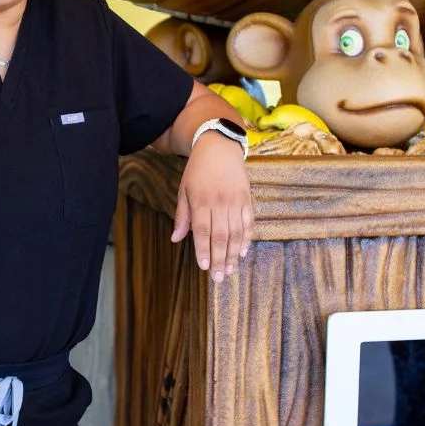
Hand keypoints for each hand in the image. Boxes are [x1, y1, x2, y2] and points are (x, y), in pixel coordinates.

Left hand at [170, 133, 252, 280]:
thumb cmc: (197, 171)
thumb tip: (176, 239)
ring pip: (236, 232)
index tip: (204, 267)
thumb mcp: (184, 190)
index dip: (204, 250)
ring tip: (229, 271)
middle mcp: (220, 202)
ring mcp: (235, 200)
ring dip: (233, 254)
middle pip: (220, 236)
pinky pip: (249, 222)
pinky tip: (242, 252)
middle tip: (218, 278)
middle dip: (219, 259)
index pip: (203, 231)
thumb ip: (182, 216)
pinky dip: (247, 239)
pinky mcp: (247, 198)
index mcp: (201, 201)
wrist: (219, 147)